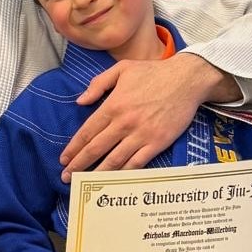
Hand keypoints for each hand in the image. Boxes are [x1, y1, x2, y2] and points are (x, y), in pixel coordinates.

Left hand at [61, 52, 240, 179]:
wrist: (187, 80)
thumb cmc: (154, 73)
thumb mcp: (122, 69)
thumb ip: (98, 84)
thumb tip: (80, 101)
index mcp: (113, 106)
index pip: (87, 132)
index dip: (73, 148)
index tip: (64, 159)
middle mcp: (124, 123)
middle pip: (96, 149)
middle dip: (78, 165)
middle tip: (66, 177)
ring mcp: (141, 135)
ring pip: (114, 160)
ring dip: (96, 173)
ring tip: (84, 182)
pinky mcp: (157, 143)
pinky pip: (136, 163)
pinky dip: (122, 174)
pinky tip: (112, 182)